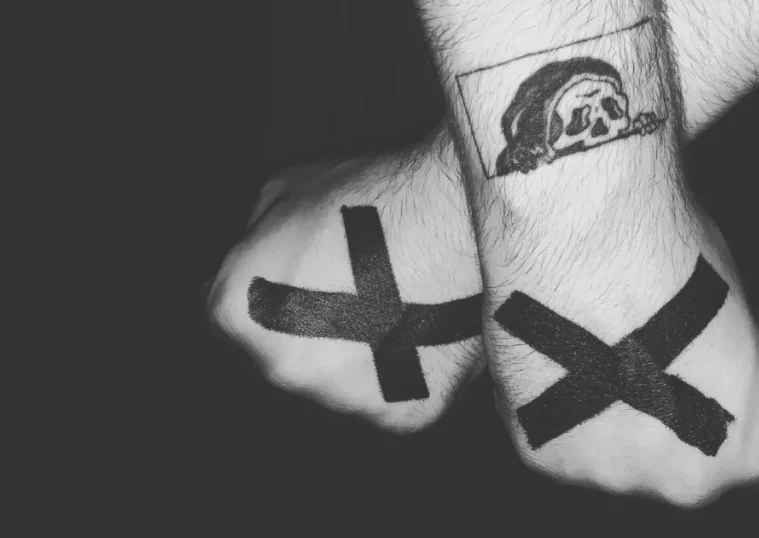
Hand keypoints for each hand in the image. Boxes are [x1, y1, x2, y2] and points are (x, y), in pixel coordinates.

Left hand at [204, 135, 485, 431]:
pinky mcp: (399, 416)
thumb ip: (256, 238)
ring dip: (353, 361)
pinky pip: (393, 400)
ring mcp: (338, 400)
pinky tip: (426, 333)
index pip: (228, 319)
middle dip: (307, 333)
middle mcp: (276, 369)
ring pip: (337, 387)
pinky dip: (406, 375)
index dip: (266, 295)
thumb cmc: (374, 197)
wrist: (459, 221)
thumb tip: (259, 253)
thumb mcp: (286, 190)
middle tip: (351, 294)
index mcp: (235, 314)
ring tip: (396, 310)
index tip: (298, 280)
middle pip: (280, 360)